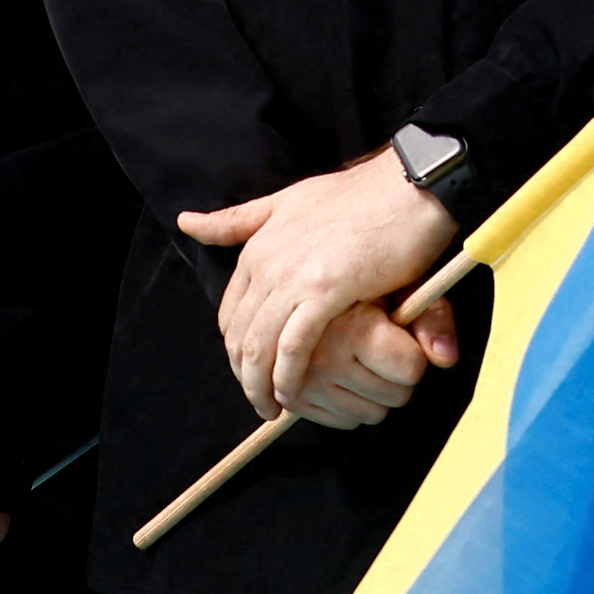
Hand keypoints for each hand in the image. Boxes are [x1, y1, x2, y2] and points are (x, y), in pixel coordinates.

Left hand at [177, 154, 463, 428]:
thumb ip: (240, 220)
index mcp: (257, 247)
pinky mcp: (325, 291)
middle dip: (246, 375)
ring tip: (272, 408)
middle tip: (260, 401)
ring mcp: (293, 277)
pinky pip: (292, 347)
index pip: (230, 313)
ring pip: (259, 346)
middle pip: (240, 335)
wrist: (408, 186)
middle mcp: (266, 262)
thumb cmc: (360, 196)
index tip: (254, 370)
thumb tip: (185, 222)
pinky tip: (291, 394)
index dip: (238, 348)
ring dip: (260, 385)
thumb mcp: (289, 201)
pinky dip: (287, 377)